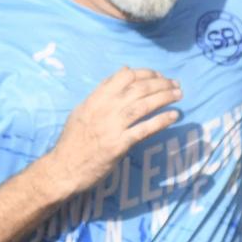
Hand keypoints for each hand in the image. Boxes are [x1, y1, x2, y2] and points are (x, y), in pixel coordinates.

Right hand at [40, 68, 181, 198]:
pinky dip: (161, 120)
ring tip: (179, 95)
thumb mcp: (81, 111)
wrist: (63, 169)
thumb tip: (119, 75)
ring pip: (144, 105)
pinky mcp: (119, 145)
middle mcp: (104, 109)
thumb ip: (100, 94)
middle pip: (138, 88)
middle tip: (175, 84)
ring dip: (165, 97)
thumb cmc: (72, 141)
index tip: (157, 76)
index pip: (124, 76)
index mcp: (95, 99)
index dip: (145, 73)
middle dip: (160, 83)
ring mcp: (112, 127)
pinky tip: (174, 115)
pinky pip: (144, 129)